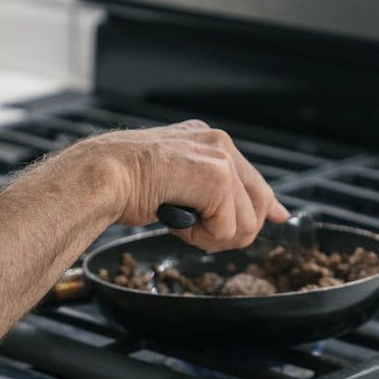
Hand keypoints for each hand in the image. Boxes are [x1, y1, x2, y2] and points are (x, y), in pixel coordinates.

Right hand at [74, 120, 289, 251]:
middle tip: (199, 235)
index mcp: (207, 140)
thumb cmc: (120, 182)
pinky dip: (200, 238)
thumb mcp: (170, 182)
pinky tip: (176, 222)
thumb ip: (204, 192)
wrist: (100, 176)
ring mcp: (220, 158)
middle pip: (259, 204)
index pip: (253, 177)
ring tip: (181, 224)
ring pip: (245, 223)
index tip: (278, 217)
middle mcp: (218, 143)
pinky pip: (226, 229)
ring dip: (212, 237)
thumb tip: (228, 215)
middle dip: (234, 231)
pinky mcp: (216, 178)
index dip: (267, 205)